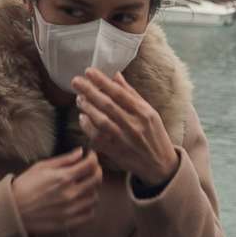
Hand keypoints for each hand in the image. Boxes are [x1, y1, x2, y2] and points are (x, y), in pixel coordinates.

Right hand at [11, 148, 101, 236]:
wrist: (12, 211)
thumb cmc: (24, 186)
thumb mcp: (41, 167)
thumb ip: (64, 160)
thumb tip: (80, 152)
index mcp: (63, 177)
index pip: (90, 164)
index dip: (94, 157)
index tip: (90, 156)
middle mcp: (70, 194)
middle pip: (97, 180)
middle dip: (96, 171)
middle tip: (90, 169)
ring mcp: (71, 210)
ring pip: (95, 197)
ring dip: (93, 189)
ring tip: (85, 186)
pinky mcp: (69, 223)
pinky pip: (90, 214)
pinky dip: (89, 207)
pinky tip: (82, 201)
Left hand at [73, 69, 179, 187]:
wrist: (159, 164)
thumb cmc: (154, 134)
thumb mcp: (149, 112)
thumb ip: (131, 94)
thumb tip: (115, 75)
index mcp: (144, 113)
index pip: (120, 93)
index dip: (103, 82)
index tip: (89, 72)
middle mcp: (134, 125)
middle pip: (108, 105)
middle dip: (90, 91)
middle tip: (76, 81)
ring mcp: (124, 140)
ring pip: (101, 121)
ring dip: (87, 108)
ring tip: (79, 98)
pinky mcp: (115, 151)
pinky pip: (97, 137)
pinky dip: (87, 126)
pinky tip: (83, 117)